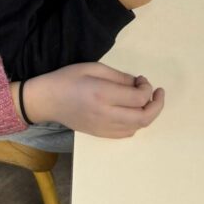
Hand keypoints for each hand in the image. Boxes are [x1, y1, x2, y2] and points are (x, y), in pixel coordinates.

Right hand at [21, 63, 163, 137]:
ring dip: (147, 115)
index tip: (142, 79)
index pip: (138, 98)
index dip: (148, 88)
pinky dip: (136, 124)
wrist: (47, 100)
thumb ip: (118, 77)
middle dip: (156, 105)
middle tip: (157, 93)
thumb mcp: (93, 68)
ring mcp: (103, 128)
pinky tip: (132, 112)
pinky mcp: (100, 135)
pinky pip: (126, 134)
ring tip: (144, 101)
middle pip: (143, 118)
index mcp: (102, 94)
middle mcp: (105, 115)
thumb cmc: (68, 78)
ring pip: (137, 128)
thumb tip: (138, 85)